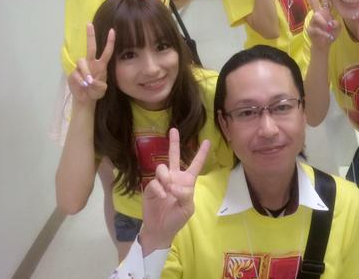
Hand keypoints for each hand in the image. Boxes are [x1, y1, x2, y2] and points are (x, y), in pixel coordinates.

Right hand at [67, 23, 114, 102]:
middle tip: (89, 24)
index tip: (112, 30)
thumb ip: (99, 85)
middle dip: (90, 35)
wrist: (85, 98)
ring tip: (88, 83)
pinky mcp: (73, 73)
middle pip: (90, 47)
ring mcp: (81, 67)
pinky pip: (76, 74)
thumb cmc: (95, 91)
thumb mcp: (101, 90)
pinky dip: (80, 81)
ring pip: (81, 62)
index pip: (107, 52)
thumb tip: (90, 81)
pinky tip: (83, 86)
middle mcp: (91, 63)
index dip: (110, 42)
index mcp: (101, 65)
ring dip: (85, 72)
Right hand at [140, 129, 209, 250]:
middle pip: (174, 156)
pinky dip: (158, 189)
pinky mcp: (150, 187)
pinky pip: (154, 182)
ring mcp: (162, 182)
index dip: (201, 153)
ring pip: (162, 168)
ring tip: (167, 189)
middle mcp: (174, 178)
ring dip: (165, 177)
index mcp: (187, 182)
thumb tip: (173, 185)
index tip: (207, 140)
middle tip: (173, 129)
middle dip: (174, 143)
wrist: (160, 229)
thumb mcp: (187, 208)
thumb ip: (185, 194)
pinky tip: (161, 196)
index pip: (195, 165)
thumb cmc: (177, 218)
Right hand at [303, 0, 339, 51]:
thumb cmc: (330, 34)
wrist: (323, 45)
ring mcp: (312, 21)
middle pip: (312, 0)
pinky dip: (324, 33)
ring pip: (317, 16)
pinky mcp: (310, 29)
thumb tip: (331, 22)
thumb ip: (336, 24)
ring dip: (324, 23)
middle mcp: (317, 14)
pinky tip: (327, 37)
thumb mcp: (337, 28)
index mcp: (325, 12)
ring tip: (329, 30)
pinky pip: (317, 28)